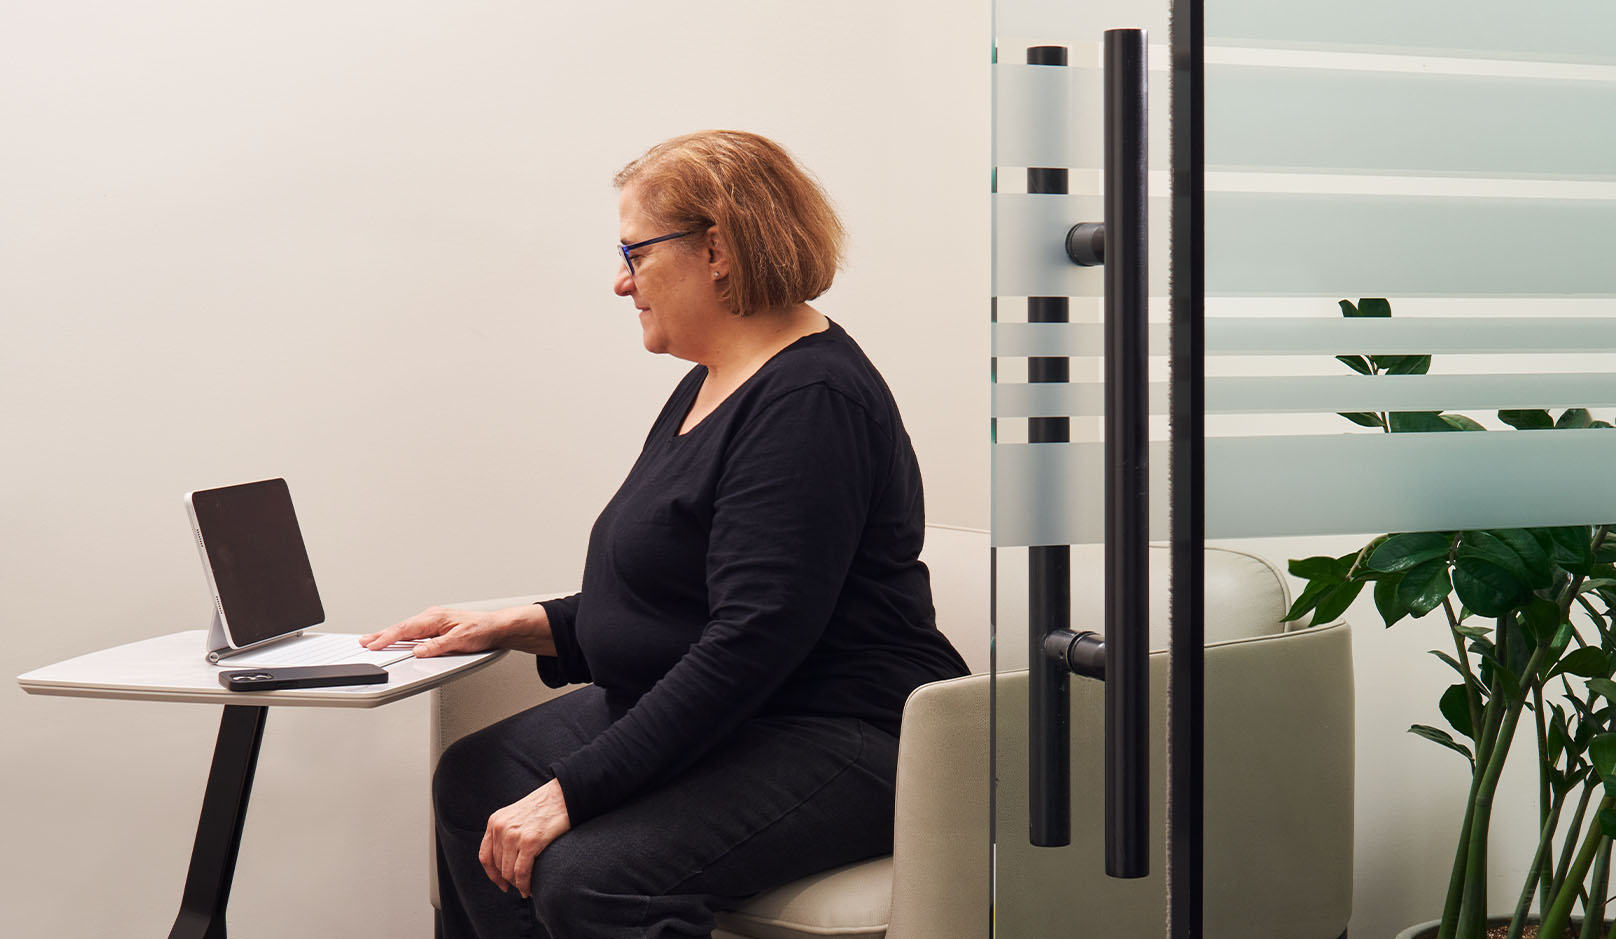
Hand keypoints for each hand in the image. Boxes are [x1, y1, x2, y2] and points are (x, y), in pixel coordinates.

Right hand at [360, 606, 519, 656]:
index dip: (387, 637)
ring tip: (373, 640)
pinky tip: (396, 639)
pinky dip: (401, 635)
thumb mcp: (461, 640)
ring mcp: (434, 622)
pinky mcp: (437, 627)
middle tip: (364, 642)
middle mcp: (432, 617)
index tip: (373, 644)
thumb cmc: (482, 630)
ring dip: (389, 634)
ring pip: (406, 629)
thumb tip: (418, 651)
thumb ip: (438, 646)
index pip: (406, 629)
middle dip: (381, 635)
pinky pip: (414, 631)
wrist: (496, 627)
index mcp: (435, 618)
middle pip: (401, 627)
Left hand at [480, 779, 570, 897]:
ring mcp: (514, 835)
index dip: (492, 874)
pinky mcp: (530, 842)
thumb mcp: (516, 815)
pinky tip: (530, 889)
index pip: (485, 856)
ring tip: (526, 888)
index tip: (501, 884)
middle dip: (509, 880)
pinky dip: (525, 884)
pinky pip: (522, 872)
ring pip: (509, 872)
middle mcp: (500, 828)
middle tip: (520, 886)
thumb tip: (505, 860)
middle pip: (498, 866)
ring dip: (518, 885)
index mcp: (495, 821)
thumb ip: (506, 832)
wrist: (564, 794)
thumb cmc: (544, 806)